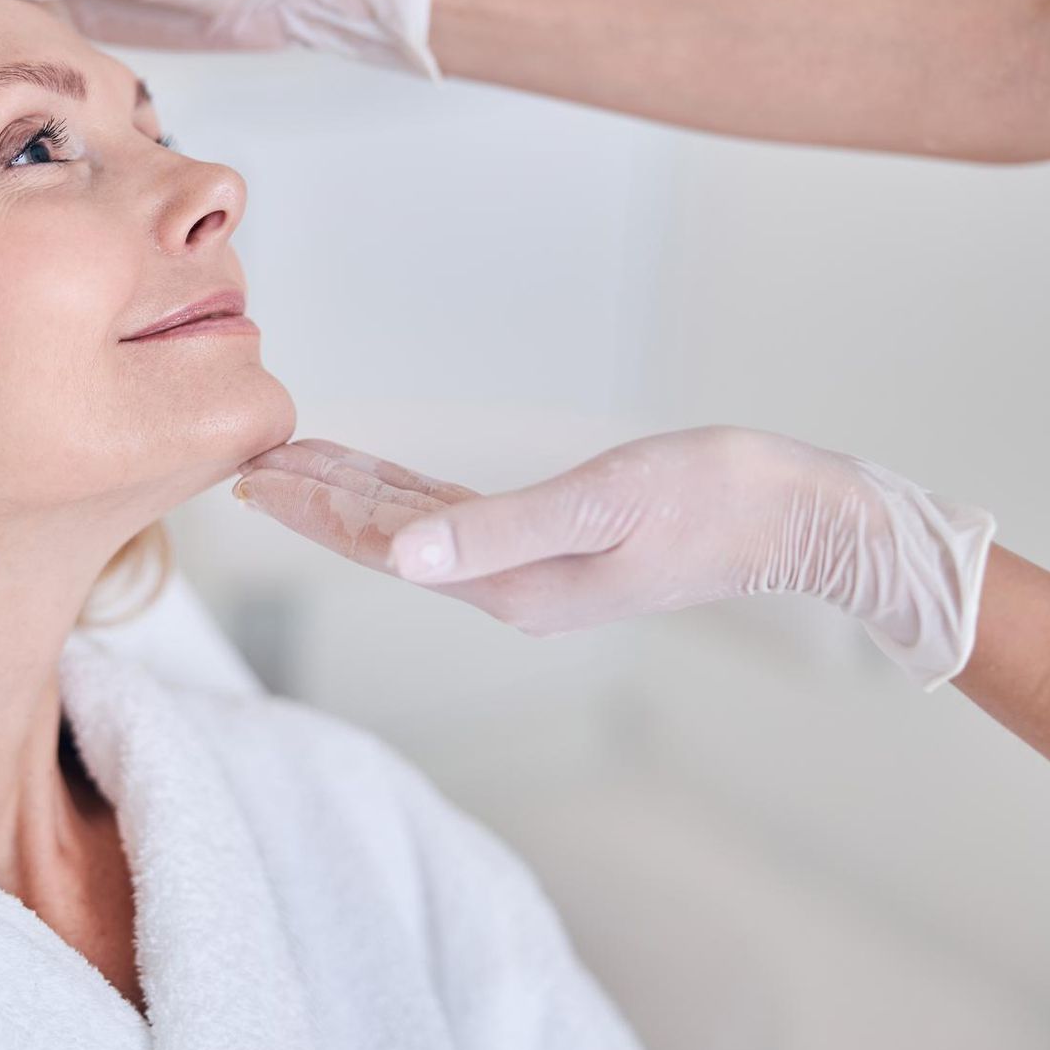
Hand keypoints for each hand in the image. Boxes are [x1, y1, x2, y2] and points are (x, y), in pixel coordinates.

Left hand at [233, 426, 996, 688]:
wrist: (800, 519)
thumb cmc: (714, 501)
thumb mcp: (602, 505)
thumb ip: (496, 533)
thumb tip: (399, 560)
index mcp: (510, 585)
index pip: (383, 544)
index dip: (314, 509)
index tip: (252, 476)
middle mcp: (509, 586)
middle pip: (385, 539)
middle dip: (316, 502)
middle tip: (248, 463)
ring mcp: (533, 569)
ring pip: (415, 527)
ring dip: (354, 494)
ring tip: (297, 463)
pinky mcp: (558, 543)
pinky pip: (457, 517)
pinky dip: (408, 493)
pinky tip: (386, 475)